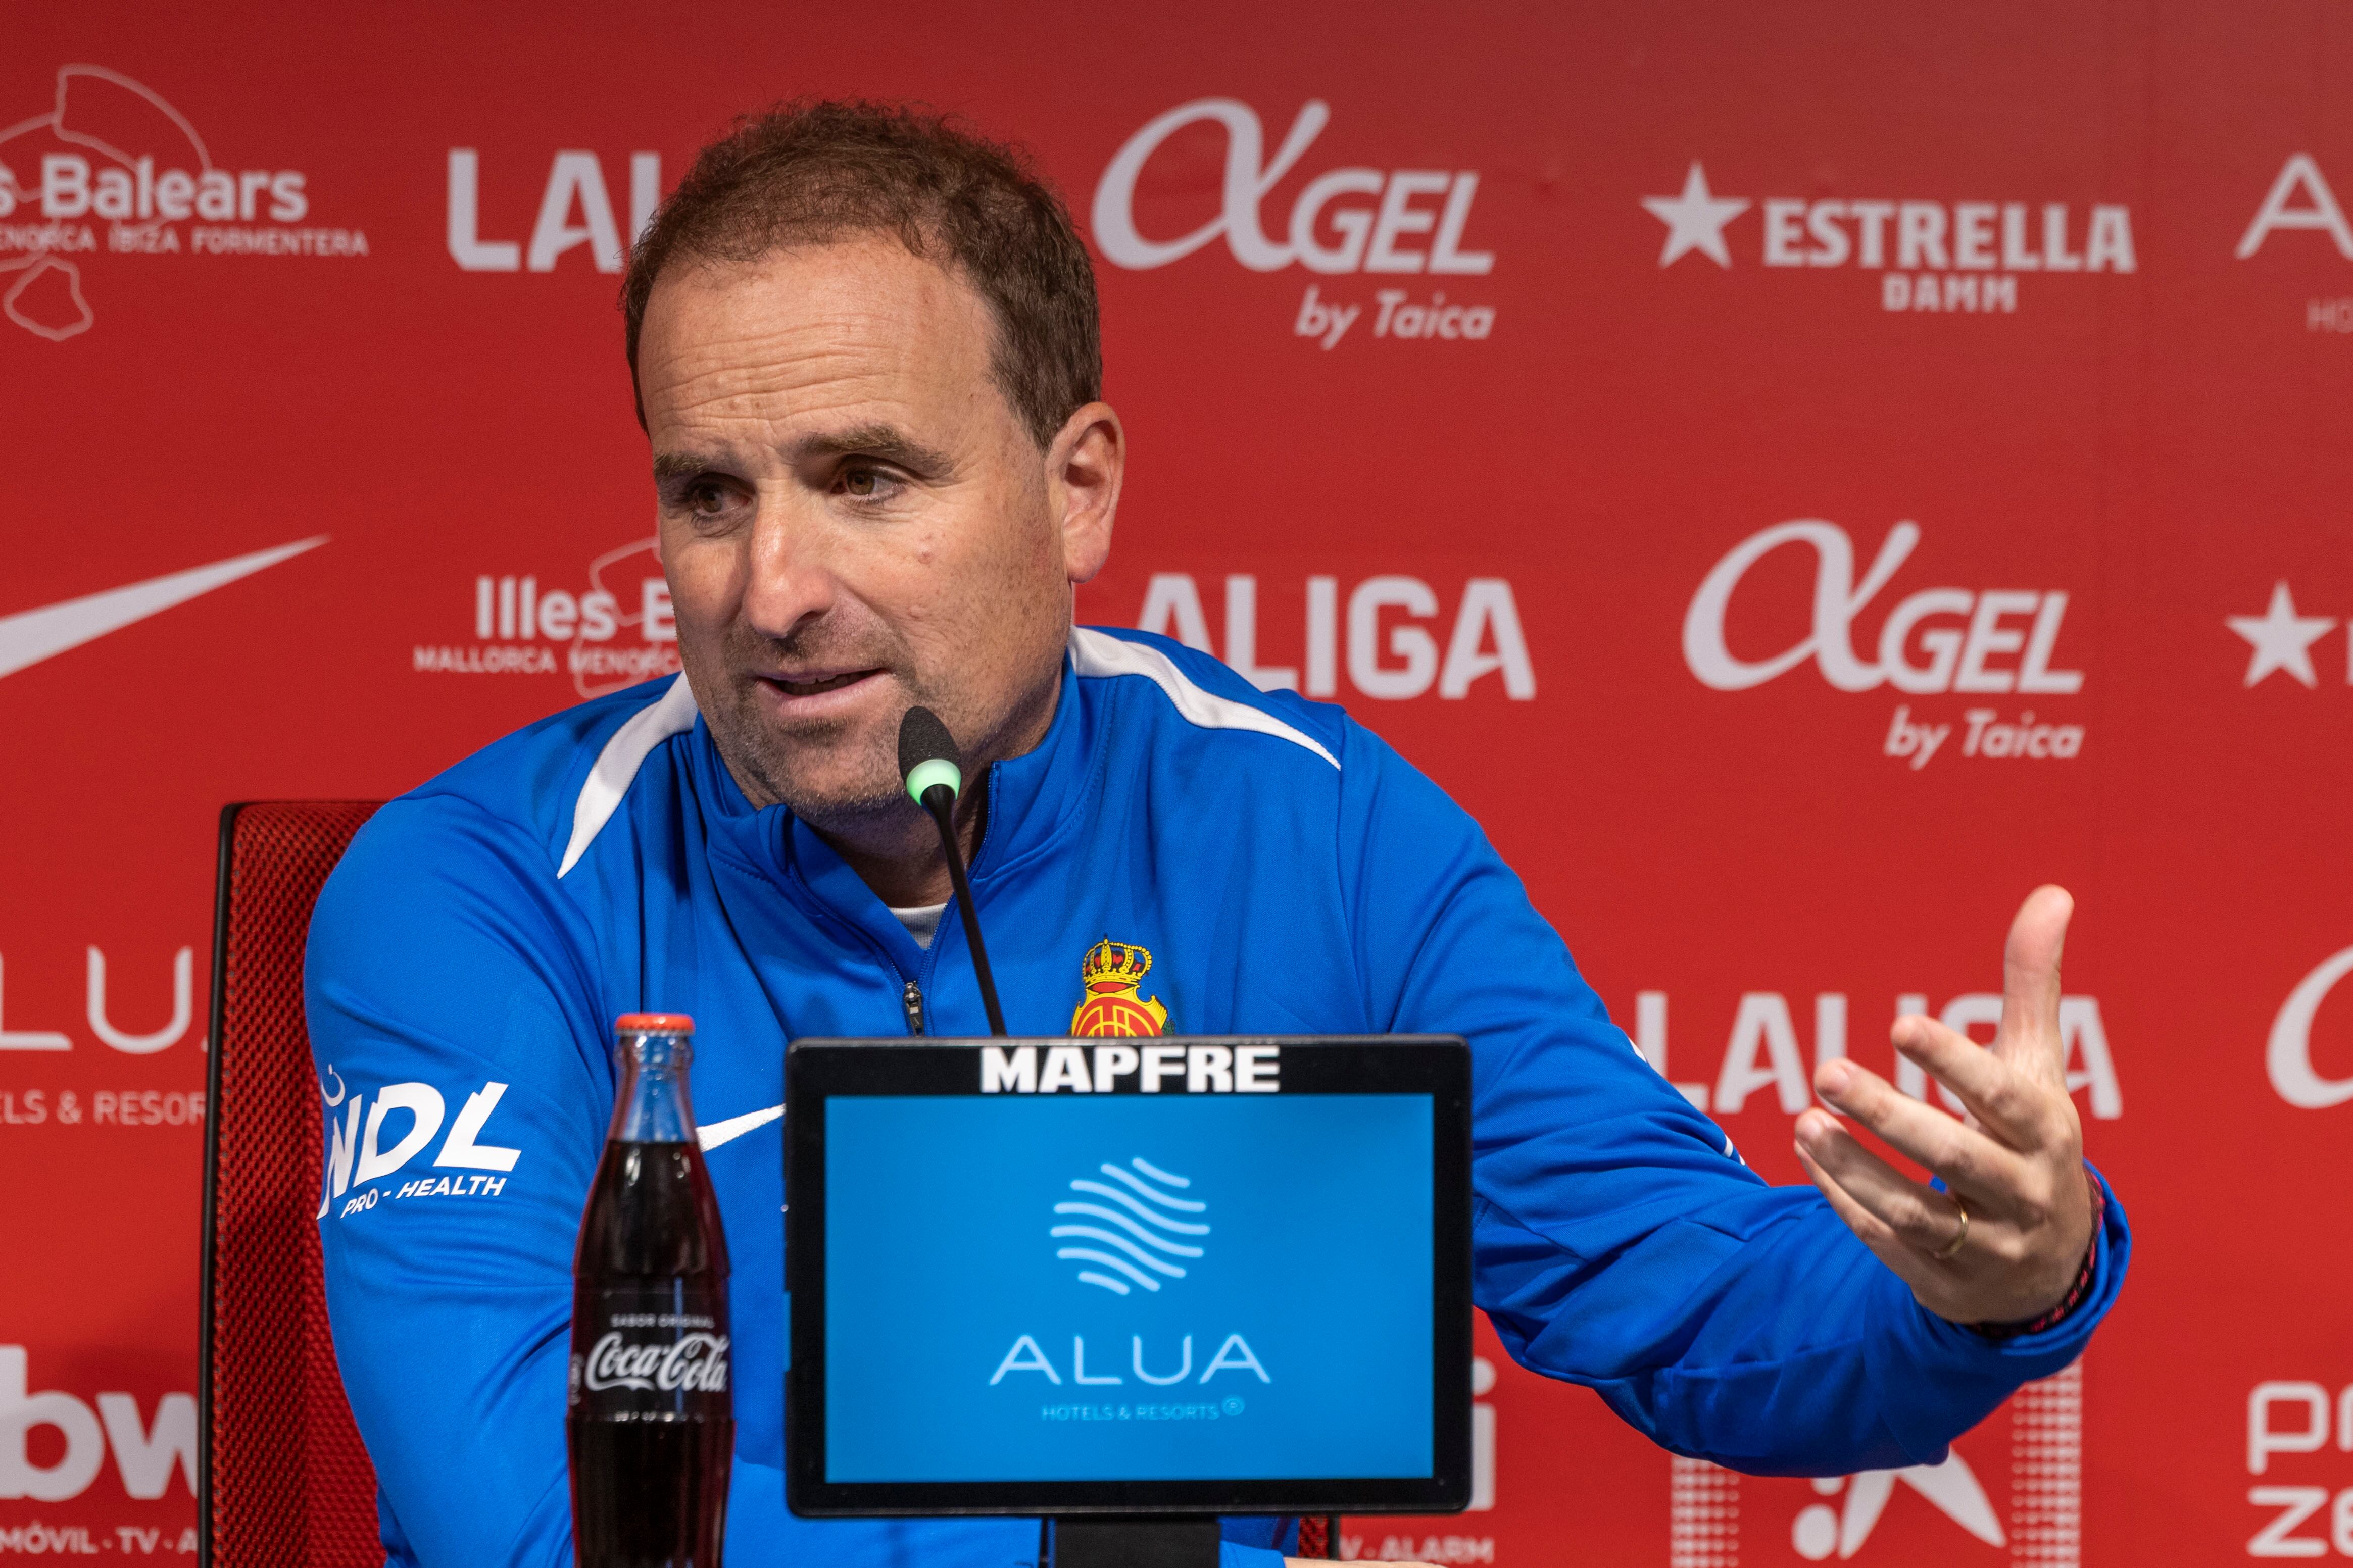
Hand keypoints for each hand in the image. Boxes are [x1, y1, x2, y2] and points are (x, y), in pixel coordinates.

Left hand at [1793, 885, 2094, 1325]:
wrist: (2049, 1266)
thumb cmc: (2031, 1140)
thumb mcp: (2035, 1068)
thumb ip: (2032, 986)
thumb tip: (2051, 892)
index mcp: (2048, 1135)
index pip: (2003, 1100)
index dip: (1955, 1064)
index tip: (1901, 1024)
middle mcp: (2023, 1194)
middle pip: (1957, 1156)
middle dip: (1889, 1116)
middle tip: (1826, 1071)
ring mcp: (1984, 1245)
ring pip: (1915, 1210)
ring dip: (1854, 1167)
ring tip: (1802, 1121)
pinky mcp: (1942, 1280)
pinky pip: (1887, 1244)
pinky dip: (1843, 1202)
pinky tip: (1807, 1156)